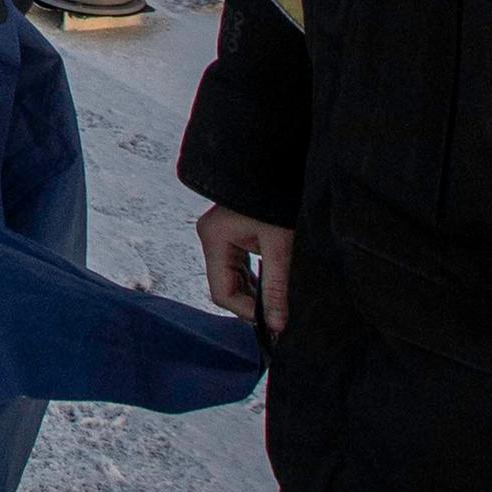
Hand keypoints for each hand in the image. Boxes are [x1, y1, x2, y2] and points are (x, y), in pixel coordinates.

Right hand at [196, 206, 291, 333]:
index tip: (272, 323)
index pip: (222, 291)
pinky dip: (254, 281)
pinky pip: (239, 267)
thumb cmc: (275, 199)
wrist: (277, 167)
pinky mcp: (232, 236)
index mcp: (214, 239)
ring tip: (277, 305)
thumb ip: (276, 288)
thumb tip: (277, 324)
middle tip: (278, 318)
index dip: (246, 311)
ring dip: (254, 294)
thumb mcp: (280, 247)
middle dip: (251, 304)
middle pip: (225, 286)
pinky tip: (271, 288)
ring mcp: (220, 237)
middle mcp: (211, 238)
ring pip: (232, 279)